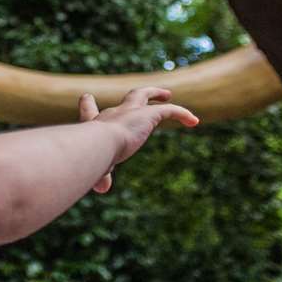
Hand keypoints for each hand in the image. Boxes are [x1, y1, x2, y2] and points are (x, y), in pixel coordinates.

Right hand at [79, 87, 200, 191]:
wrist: (98, 145)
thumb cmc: (92, 158)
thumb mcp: (97, 167)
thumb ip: (102, 176)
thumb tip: (102, 188)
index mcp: (97, 125)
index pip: (90, 112)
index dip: (88, 105)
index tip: (87, 98)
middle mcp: (114, 114)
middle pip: (127, 98)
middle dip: (137, 95)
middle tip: (146, 93)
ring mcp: (130, 111)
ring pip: (145, 95)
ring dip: (157, 94)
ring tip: (167, 95)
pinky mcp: (148, 115)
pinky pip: (169, 110)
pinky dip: (182, 114)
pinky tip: (194, 121)